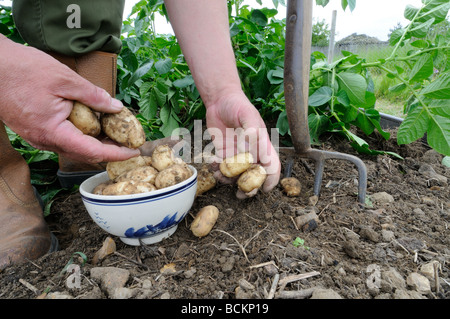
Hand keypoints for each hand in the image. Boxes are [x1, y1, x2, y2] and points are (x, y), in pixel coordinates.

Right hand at [0, 36, 139, 162]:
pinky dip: (81, 134)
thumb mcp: (65, 79)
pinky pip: (63, 138)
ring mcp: (38, 137)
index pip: (92, 151)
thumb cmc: (23, 69)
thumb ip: (93, 96)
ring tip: (115, 132)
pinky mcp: (35, 129)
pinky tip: (92, 123)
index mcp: (53, 132)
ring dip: (96, 142)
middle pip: (84, 153)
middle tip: (129, 141)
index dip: (116, 154)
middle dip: (109, 149)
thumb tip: (116, 107)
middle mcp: (45, 140)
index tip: (134, 153)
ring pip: (74, 146)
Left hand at [205, 91, 280, 198]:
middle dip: (249, 188)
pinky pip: (222, 169)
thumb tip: (250, 148)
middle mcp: (251, 153)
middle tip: (241, 195)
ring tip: (219, 176)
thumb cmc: (237, 105)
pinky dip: (217, 171)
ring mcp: (237, 155)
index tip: (264, 189)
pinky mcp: (224, 154)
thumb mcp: (247, 115)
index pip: (272, 166)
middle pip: (254, 176)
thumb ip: (251, 130)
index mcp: (262, 145)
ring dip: (229, 181)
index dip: (271, 179)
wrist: (219, 101)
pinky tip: (212, 164)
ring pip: (237, 176)